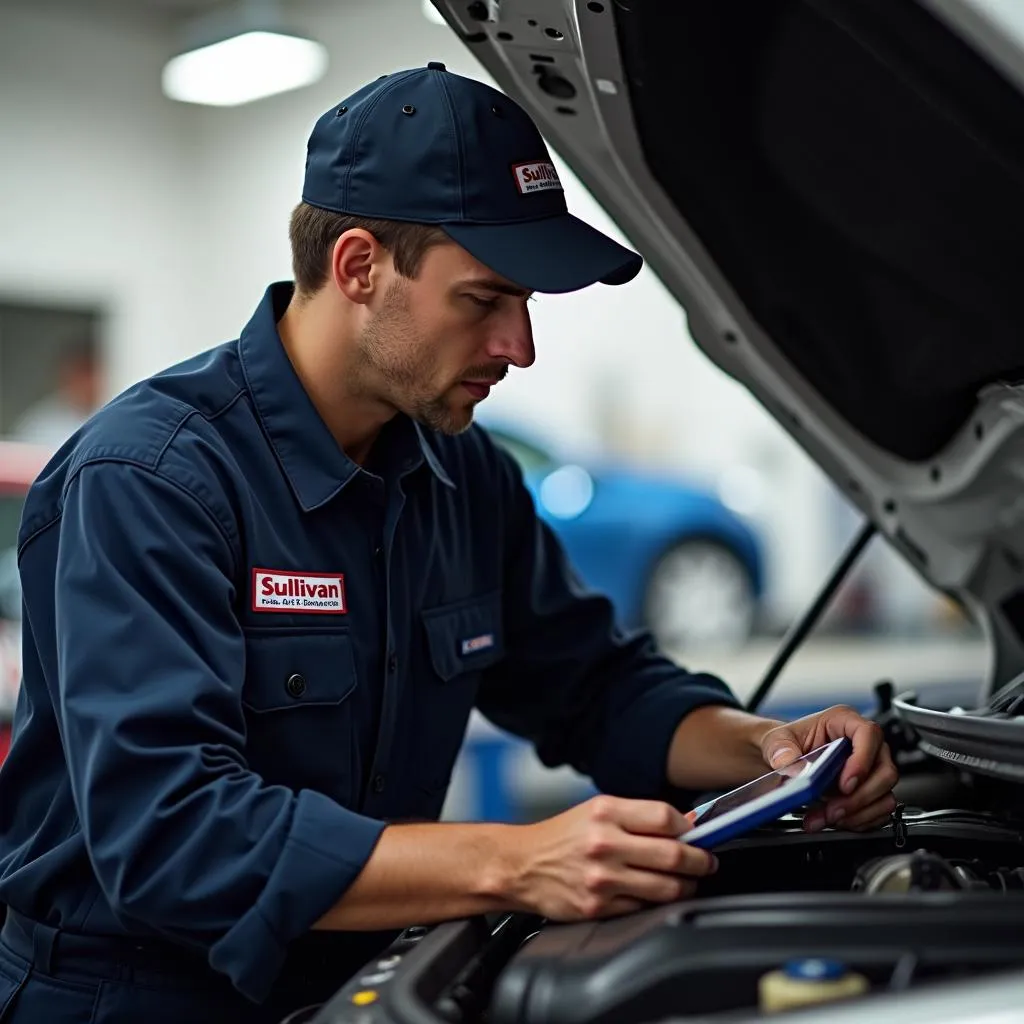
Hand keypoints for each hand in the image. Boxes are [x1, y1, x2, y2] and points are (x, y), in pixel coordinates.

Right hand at [502, 795, 717, 919]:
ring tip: (687, 881)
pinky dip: (657, 903)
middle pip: (674, 854)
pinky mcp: (598, 907)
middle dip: (700, 861)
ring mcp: (602, 878)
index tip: (698, 835)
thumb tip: (685, 826)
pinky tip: (654, 894)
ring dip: (686, 885)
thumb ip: (638, 816)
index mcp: (606, 812)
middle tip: (707, 862)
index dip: (689, 828)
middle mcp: (604, 843)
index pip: (665, 817)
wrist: (521, 865)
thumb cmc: (561, 837)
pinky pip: (645, 908)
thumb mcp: (595, 811)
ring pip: (667, 887)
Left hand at [759, 705, 897, 832]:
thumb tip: (789, 763)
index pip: (869, 734)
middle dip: (859, 797)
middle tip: (833, 810)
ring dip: (857, 813)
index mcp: (843, 721)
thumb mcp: (775, 740)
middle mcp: (864, 743)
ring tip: (826, 818)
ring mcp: (871, 768)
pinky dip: (859, 821)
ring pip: (884, 795)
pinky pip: (880, 811)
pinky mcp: (870, 790)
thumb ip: (780, 749)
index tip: (845, 784)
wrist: (782, 760)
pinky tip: (835, 821)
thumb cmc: (786, 743)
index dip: (862, 760)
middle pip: (884, 771)